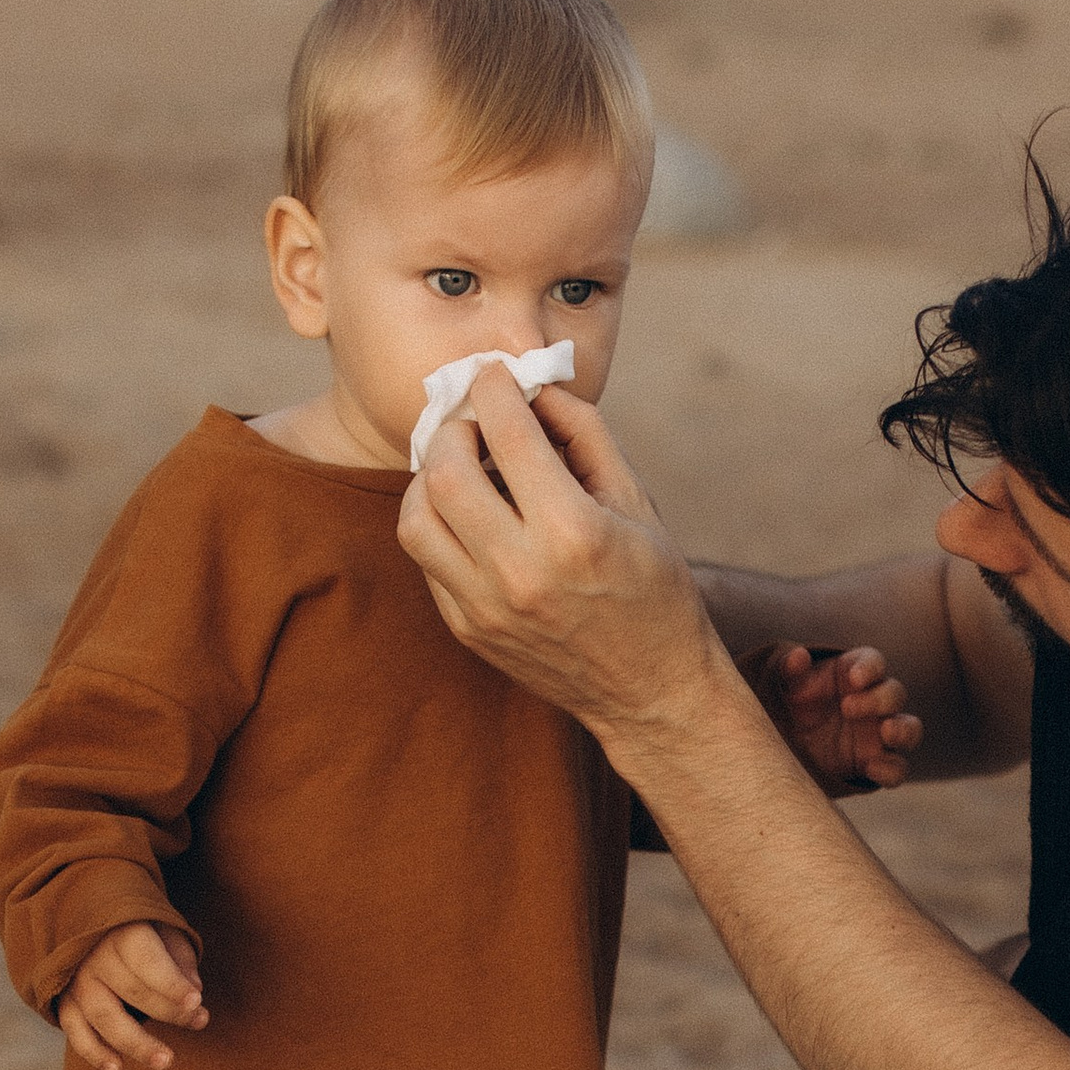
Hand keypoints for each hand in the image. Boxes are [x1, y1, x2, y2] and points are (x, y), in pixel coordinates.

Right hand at [58, 922, 207, 1069]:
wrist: (90, 925)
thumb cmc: (140, 931)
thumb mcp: (165, 931)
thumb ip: (181, 959)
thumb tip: (194, 991)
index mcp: (121, 933)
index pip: (147, 962)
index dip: (171, 984)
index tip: (196, 1001)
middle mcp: (94, 958)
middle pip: (132, 992)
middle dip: (168, 1011)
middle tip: (199, 1022)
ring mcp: (77, 982)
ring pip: (104, 1018)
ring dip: (135, 1043)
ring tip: (165, 1060)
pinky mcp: (65, 1003)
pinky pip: (75, 1032)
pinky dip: (93, 1052)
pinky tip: (117, 1068)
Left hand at [398, 368, 726, 765]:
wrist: (650, 691)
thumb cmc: (654, 588)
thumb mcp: (637, 502)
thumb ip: (585, 435)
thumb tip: (534, 389)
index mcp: (574, 532)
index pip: (509, 434)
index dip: (496, 389)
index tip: (496, 378)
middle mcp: (521, 571)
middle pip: (445, 471)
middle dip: (455, 429)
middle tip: (477, 424)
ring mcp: (487, 607)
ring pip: (416, 518)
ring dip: (432, 479)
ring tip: (466, 469)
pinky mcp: (468, 629)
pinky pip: (427, 559)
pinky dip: (439, 524)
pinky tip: (473, 518)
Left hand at [747, 642, 922, 793]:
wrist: (786, 745)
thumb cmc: (791, 705)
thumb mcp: (784, 687)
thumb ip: (789, 669)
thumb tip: (799, 656)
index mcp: (854, 674)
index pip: (874, 662)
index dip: (870, 668)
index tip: (853, 678)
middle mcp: (874, 701)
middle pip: (895, 694)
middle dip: (878, 699)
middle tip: (847, 708)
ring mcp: (880, 734)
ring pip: (910, 729)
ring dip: (903, 730)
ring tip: (886, 731)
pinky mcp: (877, 764)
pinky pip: (898, 769)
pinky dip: (891, 770)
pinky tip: (871, 768)